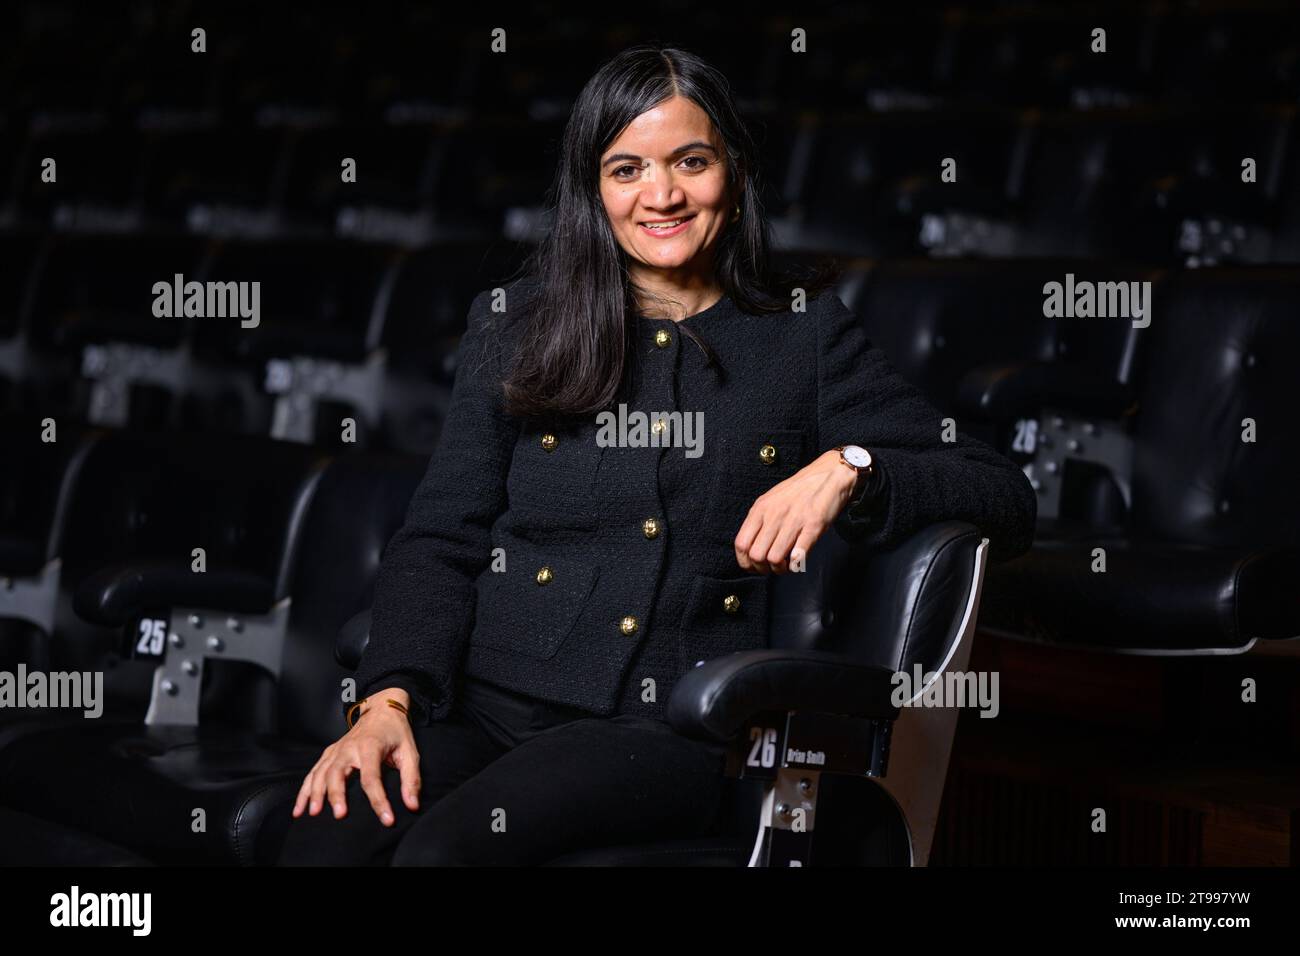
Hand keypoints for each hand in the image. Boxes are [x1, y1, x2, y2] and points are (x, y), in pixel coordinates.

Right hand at [291, 687, 420, 826]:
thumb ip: (411, 779)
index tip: (387, 819)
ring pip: (320, 772)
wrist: (381, 708)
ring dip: (315, 793)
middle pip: (337, 772)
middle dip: (336, 794)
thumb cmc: (396, 733)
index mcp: (370, 746)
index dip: (379, 800)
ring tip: (313, 814)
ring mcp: (337, 750)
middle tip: (340, 815)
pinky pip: (313, 772)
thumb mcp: (410, 752)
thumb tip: (412, 805)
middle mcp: (349, 747)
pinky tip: (300, 809)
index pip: (372, 777)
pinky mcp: (330, 753)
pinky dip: (304, 790)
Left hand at [734, 449, 859, 573]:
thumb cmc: (799, 491)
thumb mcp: (771, 500)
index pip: (741, 544)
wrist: (829, 475)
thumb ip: (760, 521)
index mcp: (761, 509)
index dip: (746, 562)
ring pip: (775, 559)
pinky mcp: (814, 526)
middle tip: (772, 567)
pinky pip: (798, 554)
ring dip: (780, 569)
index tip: (755, 566)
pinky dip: (796, 564)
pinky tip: (798, 560)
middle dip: (763, 569)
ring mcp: (794, 520)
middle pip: (756, 556)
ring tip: (787, 565)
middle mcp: (774, 514)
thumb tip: (751, 550)